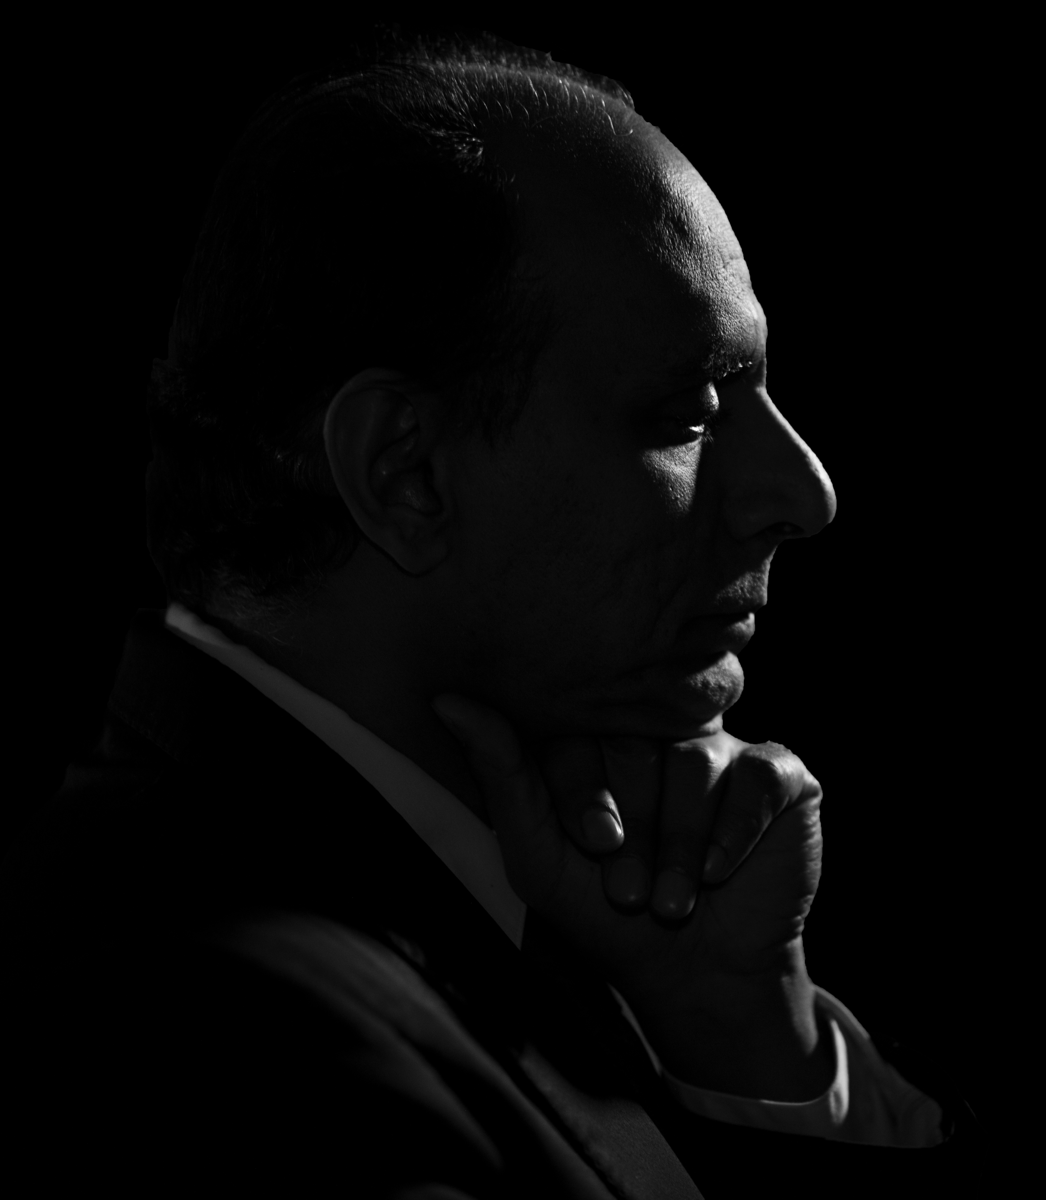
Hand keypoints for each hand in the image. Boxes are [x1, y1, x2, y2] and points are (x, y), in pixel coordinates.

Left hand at [432, 693, 829, 1097]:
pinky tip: (721, 869)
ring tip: (673, 900)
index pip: (581, 728)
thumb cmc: (605, 913)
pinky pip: (761, 774)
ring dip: (681, 840)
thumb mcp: (539, 855)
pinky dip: (735, 827)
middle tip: (630, 887)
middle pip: (639, 739)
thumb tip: (447, 698)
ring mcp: (720, 750)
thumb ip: (501, 775)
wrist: (696, 974)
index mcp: (598, 742)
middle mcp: (658, 734)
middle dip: (637, 822)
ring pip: (697, 759)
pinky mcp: (777, 776)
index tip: (593, 847)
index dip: (585, 790)